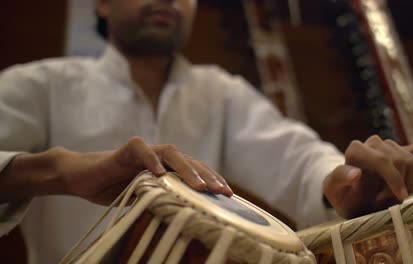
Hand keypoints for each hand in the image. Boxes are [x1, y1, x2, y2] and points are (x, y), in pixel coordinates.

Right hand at [58, 137, 232, 204]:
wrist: (82, 178)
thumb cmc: (113, 189)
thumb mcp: (143, 198)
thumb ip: (163, 201)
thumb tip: (187, 218)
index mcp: (167, 169)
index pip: (194, 171)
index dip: (212, 181)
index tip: (228, 196)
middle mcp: (159, 157)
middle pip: (189, 161)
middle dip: (207, 176)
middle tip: (221, 191)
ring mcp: (144, 151)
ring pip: (170, 153)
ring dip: (186, 168)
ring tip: (199, 186)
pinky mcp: (125, 150)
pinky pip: (141, 149)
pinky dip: (151, 159)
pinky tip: (160, 173)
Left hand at [323, 135, 412, 218]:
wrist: (353, 196)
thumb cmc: (343, 194)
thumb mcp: (334, 190)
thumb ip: (340, 178)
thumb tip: (356, 172)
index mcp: (355, 150)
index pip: (382, 160)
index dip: (394, 179)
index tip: (399, 198)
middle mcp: (373, 143)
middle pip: (401, 162)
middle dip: (399, 186)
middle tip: (388, 203)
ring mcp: (389, 146)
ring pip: (412, 161)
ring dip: (409, 182)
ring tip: (394, 195)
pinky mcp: (404, 150)